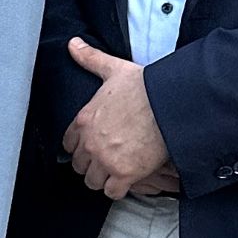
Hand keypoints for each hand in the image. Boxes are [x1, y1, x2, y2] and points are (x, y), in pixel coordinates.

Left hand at [62, 38, 172, 198]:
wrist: (169, 103)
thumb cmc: (144, 87)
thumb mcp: (113, 69)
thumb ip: (90, 59)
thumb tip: (73, 44)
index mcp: (84, 120)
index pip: (68, 144)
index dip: (79, 146)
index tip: (89, 147)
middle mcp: (91, 143)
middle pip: (79, 165)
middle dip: (90, 164)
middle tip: (105, 161)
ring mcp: (106, 160)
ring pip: (92, 181)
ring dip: (102, 178)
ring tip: (114, 172)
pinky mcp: (125, 174)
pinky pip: (112, 192)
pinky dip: (118, 189)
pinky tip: (126, 182)